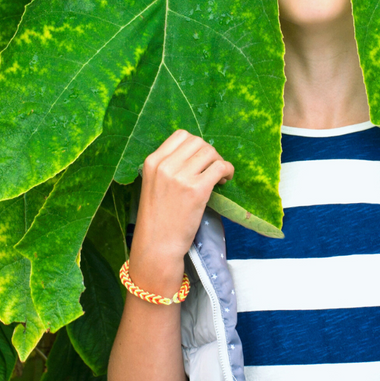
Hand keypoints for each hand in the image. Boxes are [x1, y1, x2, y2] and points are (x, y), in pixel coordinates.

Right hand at [129, 130, 233, 294]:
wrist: (157, 245)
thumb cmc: (157, 219)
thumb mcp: (153, 185)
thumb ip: (168, 167)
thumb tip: (196, 155)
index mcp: (152, 161)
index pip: (181, 135)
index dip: (195, 145)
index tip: (200, 160)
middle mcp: (165, 165)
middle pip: (198, 142)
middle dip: (210, 153)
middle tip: (212, 169)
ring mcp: (180, 177)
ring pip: (210, 153)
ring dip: (219, 162)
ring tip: (219, 177)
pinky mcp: (196, 190)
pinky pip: (220, 167)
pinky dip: (227, 171)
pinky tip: (224, 181)